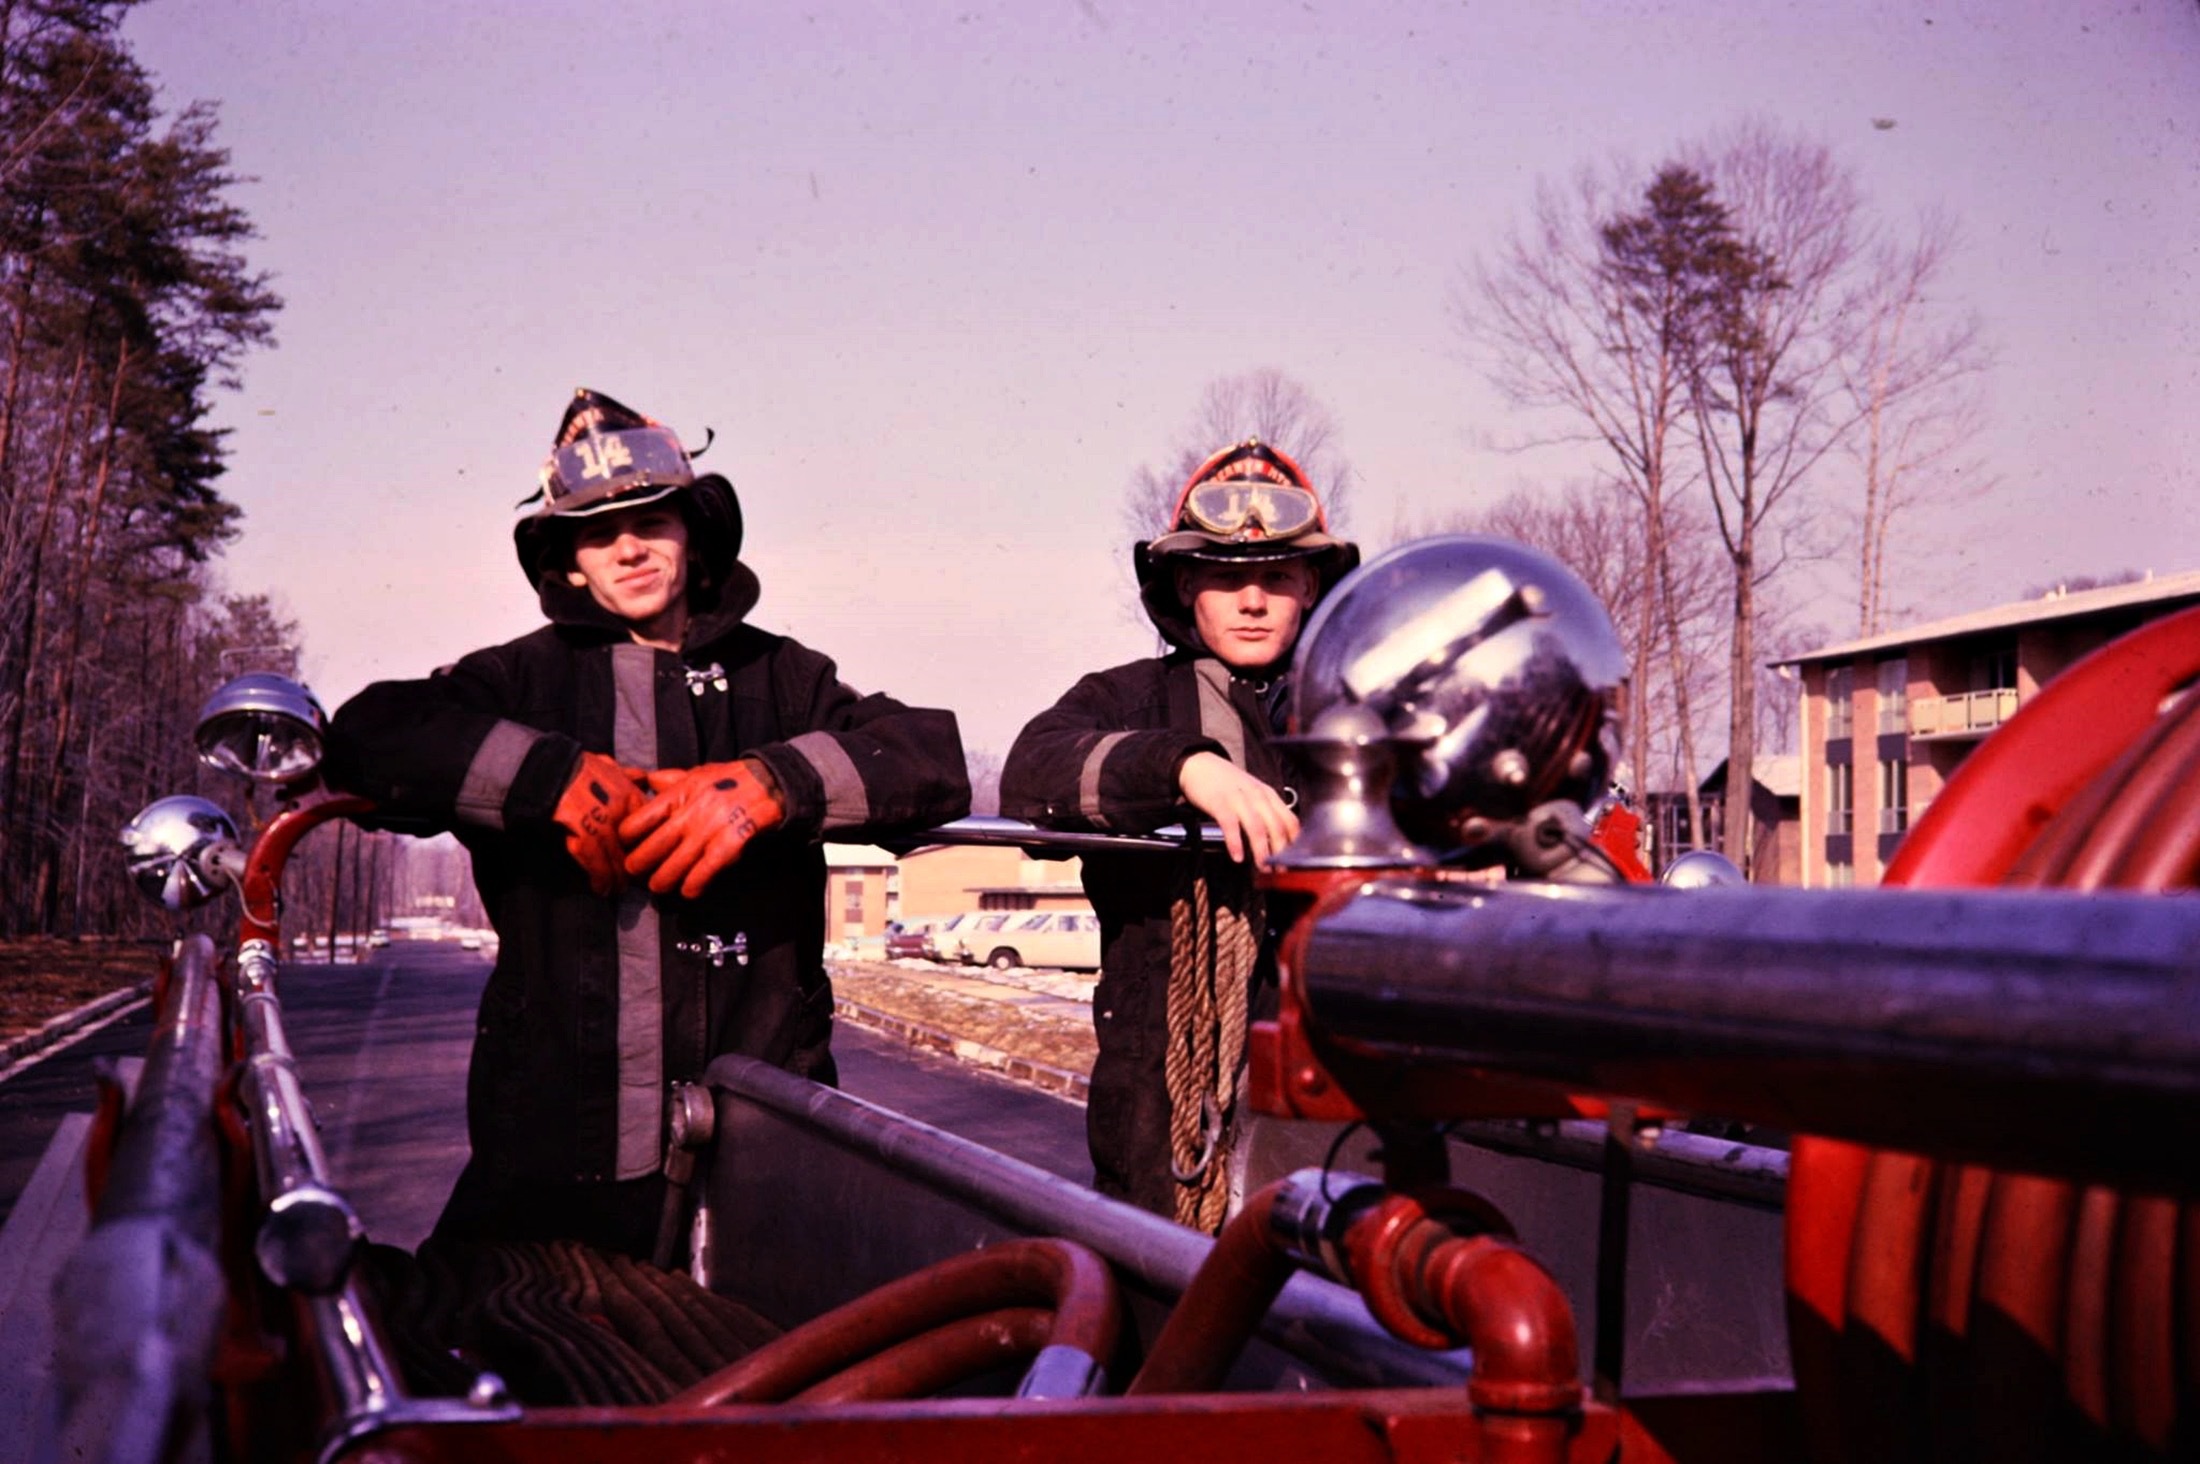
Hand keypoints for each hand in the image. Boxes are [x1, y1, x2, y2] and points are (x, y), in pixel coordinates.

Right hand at [552, 751, 648, 895]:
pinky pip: (596, 862)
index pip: (643, 828)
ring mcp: (602, 824)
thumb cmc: (574, 767)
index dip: (643, 844)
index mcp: (627, 794)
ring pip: (615, 858)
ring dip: (615, 877)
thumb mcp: (606, 765)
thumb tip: (642, 777)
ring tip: (615, 890)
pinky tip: (600, 888)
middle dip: (630, 866)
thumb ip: (625, 773)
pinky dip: (599, 878)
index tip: (642, 856)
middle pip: (630, 846)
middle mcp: (619, 811)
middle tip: (629, 882)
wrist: (548, 770)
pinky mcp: (583, 835)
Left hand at [619, 759, 785, 898]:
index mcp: (680, 793)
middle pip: (654, 846)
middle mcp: (693, 812)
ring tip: (658, 886)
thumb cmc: (730, 779)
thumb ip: (671, 780)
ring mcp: (712, 829)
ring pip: (677, 864)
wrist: (771, 781)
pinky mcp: (732, 843)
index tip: (625, 845)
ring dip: (663, 880)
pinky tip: (689, 891)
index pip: (641, 819)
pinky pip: (707, 870)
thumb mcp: (697, 773)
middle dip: (639, 864)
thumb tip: (644, 781)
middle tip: (633, 873)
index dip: (627, 836)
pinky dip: (694, 884)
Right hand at [1177, 751, 1298, 864]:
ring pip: (1257, 827)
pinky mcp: (1219, 802)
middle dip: (1280, 852)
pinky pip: (1230, 824)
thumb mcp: (1252, 794)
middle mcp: (1257, 796)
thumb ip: (1266, 812)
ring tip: (1263, 868)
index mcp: (1268, 795)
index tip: (1294, 861)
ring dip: (1262, 851)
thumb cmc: (1227, 784)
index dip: (1294, 843)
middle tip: (1280, 872)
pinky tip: (1237, 856)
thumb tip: (1279, 841)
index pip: (1290, 820)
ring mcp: (1238, 798)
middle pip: (1276, 827)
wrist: (1199, 765)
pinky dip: (1235, 842)